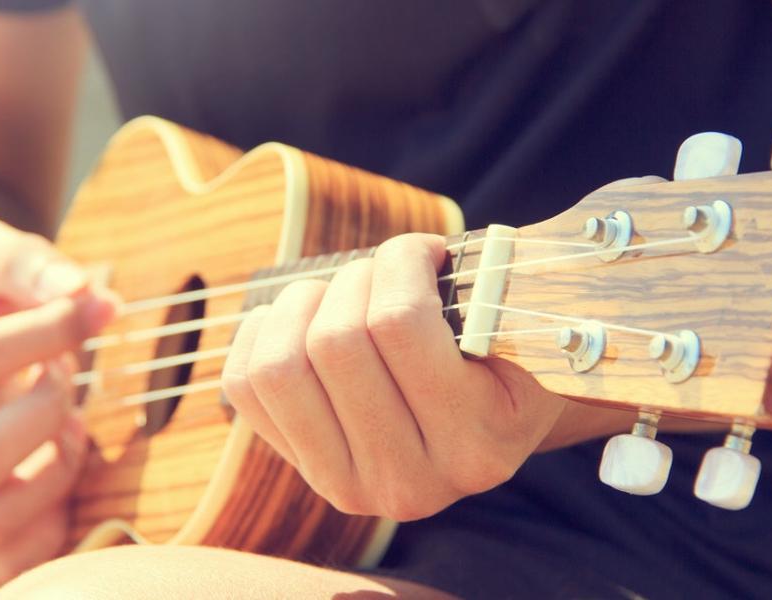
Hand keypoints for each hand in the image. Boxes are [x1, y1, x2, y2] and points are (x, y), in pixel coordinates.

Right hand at [0, 217, 117, 580]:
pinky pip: (17, 557)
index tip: (98, 307)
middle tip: (66, 378)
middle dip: (48, 412)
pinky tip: (56, 464)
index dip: (52, 331)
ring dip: (58, 467)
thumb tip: (80, 291)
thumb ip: (25, 261)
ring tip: (67, 423)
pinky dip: (55, 515)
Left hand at [221, 233, 564, 520]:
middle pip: (336, 342)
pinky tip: (301, 319)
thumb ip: (495, 289)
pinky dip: (261, 332)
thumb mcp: (527, 327)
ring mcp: (350, 486)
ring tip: (337, 292)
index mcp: (479, 446)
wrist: (491, 424)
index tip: (424, 248)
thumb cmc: (507, 354)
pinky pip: (244, 385)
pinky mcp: (304, 471)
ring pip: (280, 366)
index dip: (400, 259)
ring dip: (302, 303)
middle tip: (382, 270)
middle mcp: (413, 484)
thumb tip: (421, 250)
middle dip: (355, 278)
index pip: (399, 323)